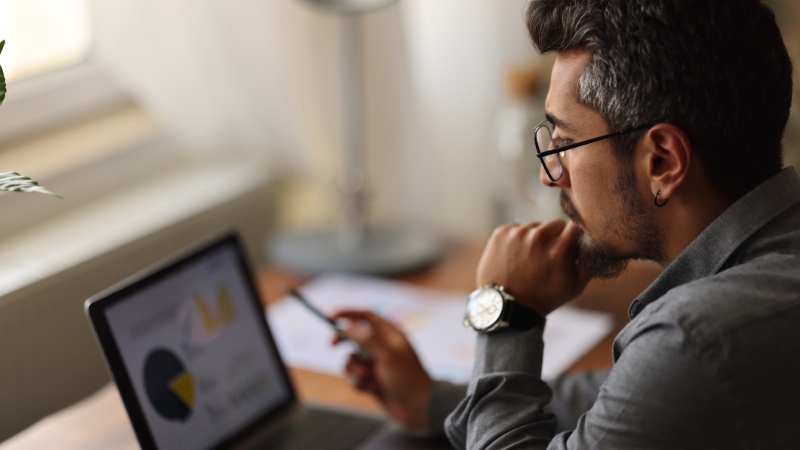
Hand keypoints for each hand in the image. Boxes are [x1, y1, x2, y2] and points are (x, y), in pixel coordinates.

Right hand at [330, 310, 431, 430]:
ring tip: (366, 377)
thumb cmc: (408, 379)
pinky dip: (358, 382)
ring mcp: (376, 363)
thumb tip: (348, 326)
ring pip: (352, 358)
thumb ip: (368, 339)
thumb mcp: (388, 355)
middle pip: (354, 335)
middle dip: (343, 340)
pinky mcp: (372, 379)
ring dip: (354, 368)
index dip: (348, 313)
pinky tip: (370, 389)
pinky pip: (354, 376)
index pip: (366, 316)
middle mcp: (382, 346)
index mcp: (390, 334)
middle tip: (332, 344)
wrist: (418, 408)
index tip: (331, 316)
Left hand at [476, 220, 589, 315]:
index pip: (576, 225)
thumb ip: (590, 263)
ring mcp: (518, 233)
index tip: (569, 247)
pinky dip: (518, 239)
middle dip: (555, 237)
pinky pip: (517, 228)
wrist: (507, 305)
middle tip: (548, 257)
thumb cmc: (543, 298)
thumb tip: (599, 243)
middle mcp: (539, 236)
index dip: (574, 237)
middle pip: (556, 224)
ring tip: (529, 260)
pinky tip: (516, 256)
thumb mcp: (574, 287)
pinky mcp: (502, 232)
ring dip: (535, 238)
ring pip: (535, 226)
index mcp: (560, 248)